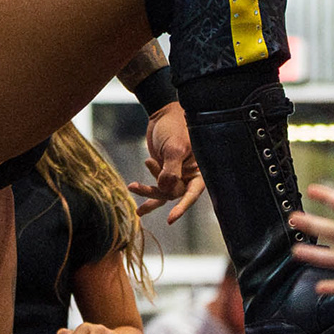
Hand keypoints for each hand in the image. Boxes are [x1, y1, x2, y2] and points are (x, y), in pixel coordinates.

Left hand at [130, 102, 203, 223]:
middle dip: (158, 190)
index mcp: (201, 170)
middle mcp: (190, 175)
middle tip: (141, 181)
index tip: (171, 219)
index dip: (183, 206)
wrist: (163, 114)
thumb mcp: (174, 147)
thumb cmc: (175, 127)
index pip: (193, 192)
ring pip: (164, 192)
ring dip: (148, 191)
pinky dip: (146, 189)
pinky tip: (134, 190)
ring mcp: (178, 175)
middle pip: (176, 193)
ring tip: (132, 186)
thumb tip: (164, 189)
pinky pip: (157, 187)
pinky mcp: (165, 173)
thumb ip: (170, 169)